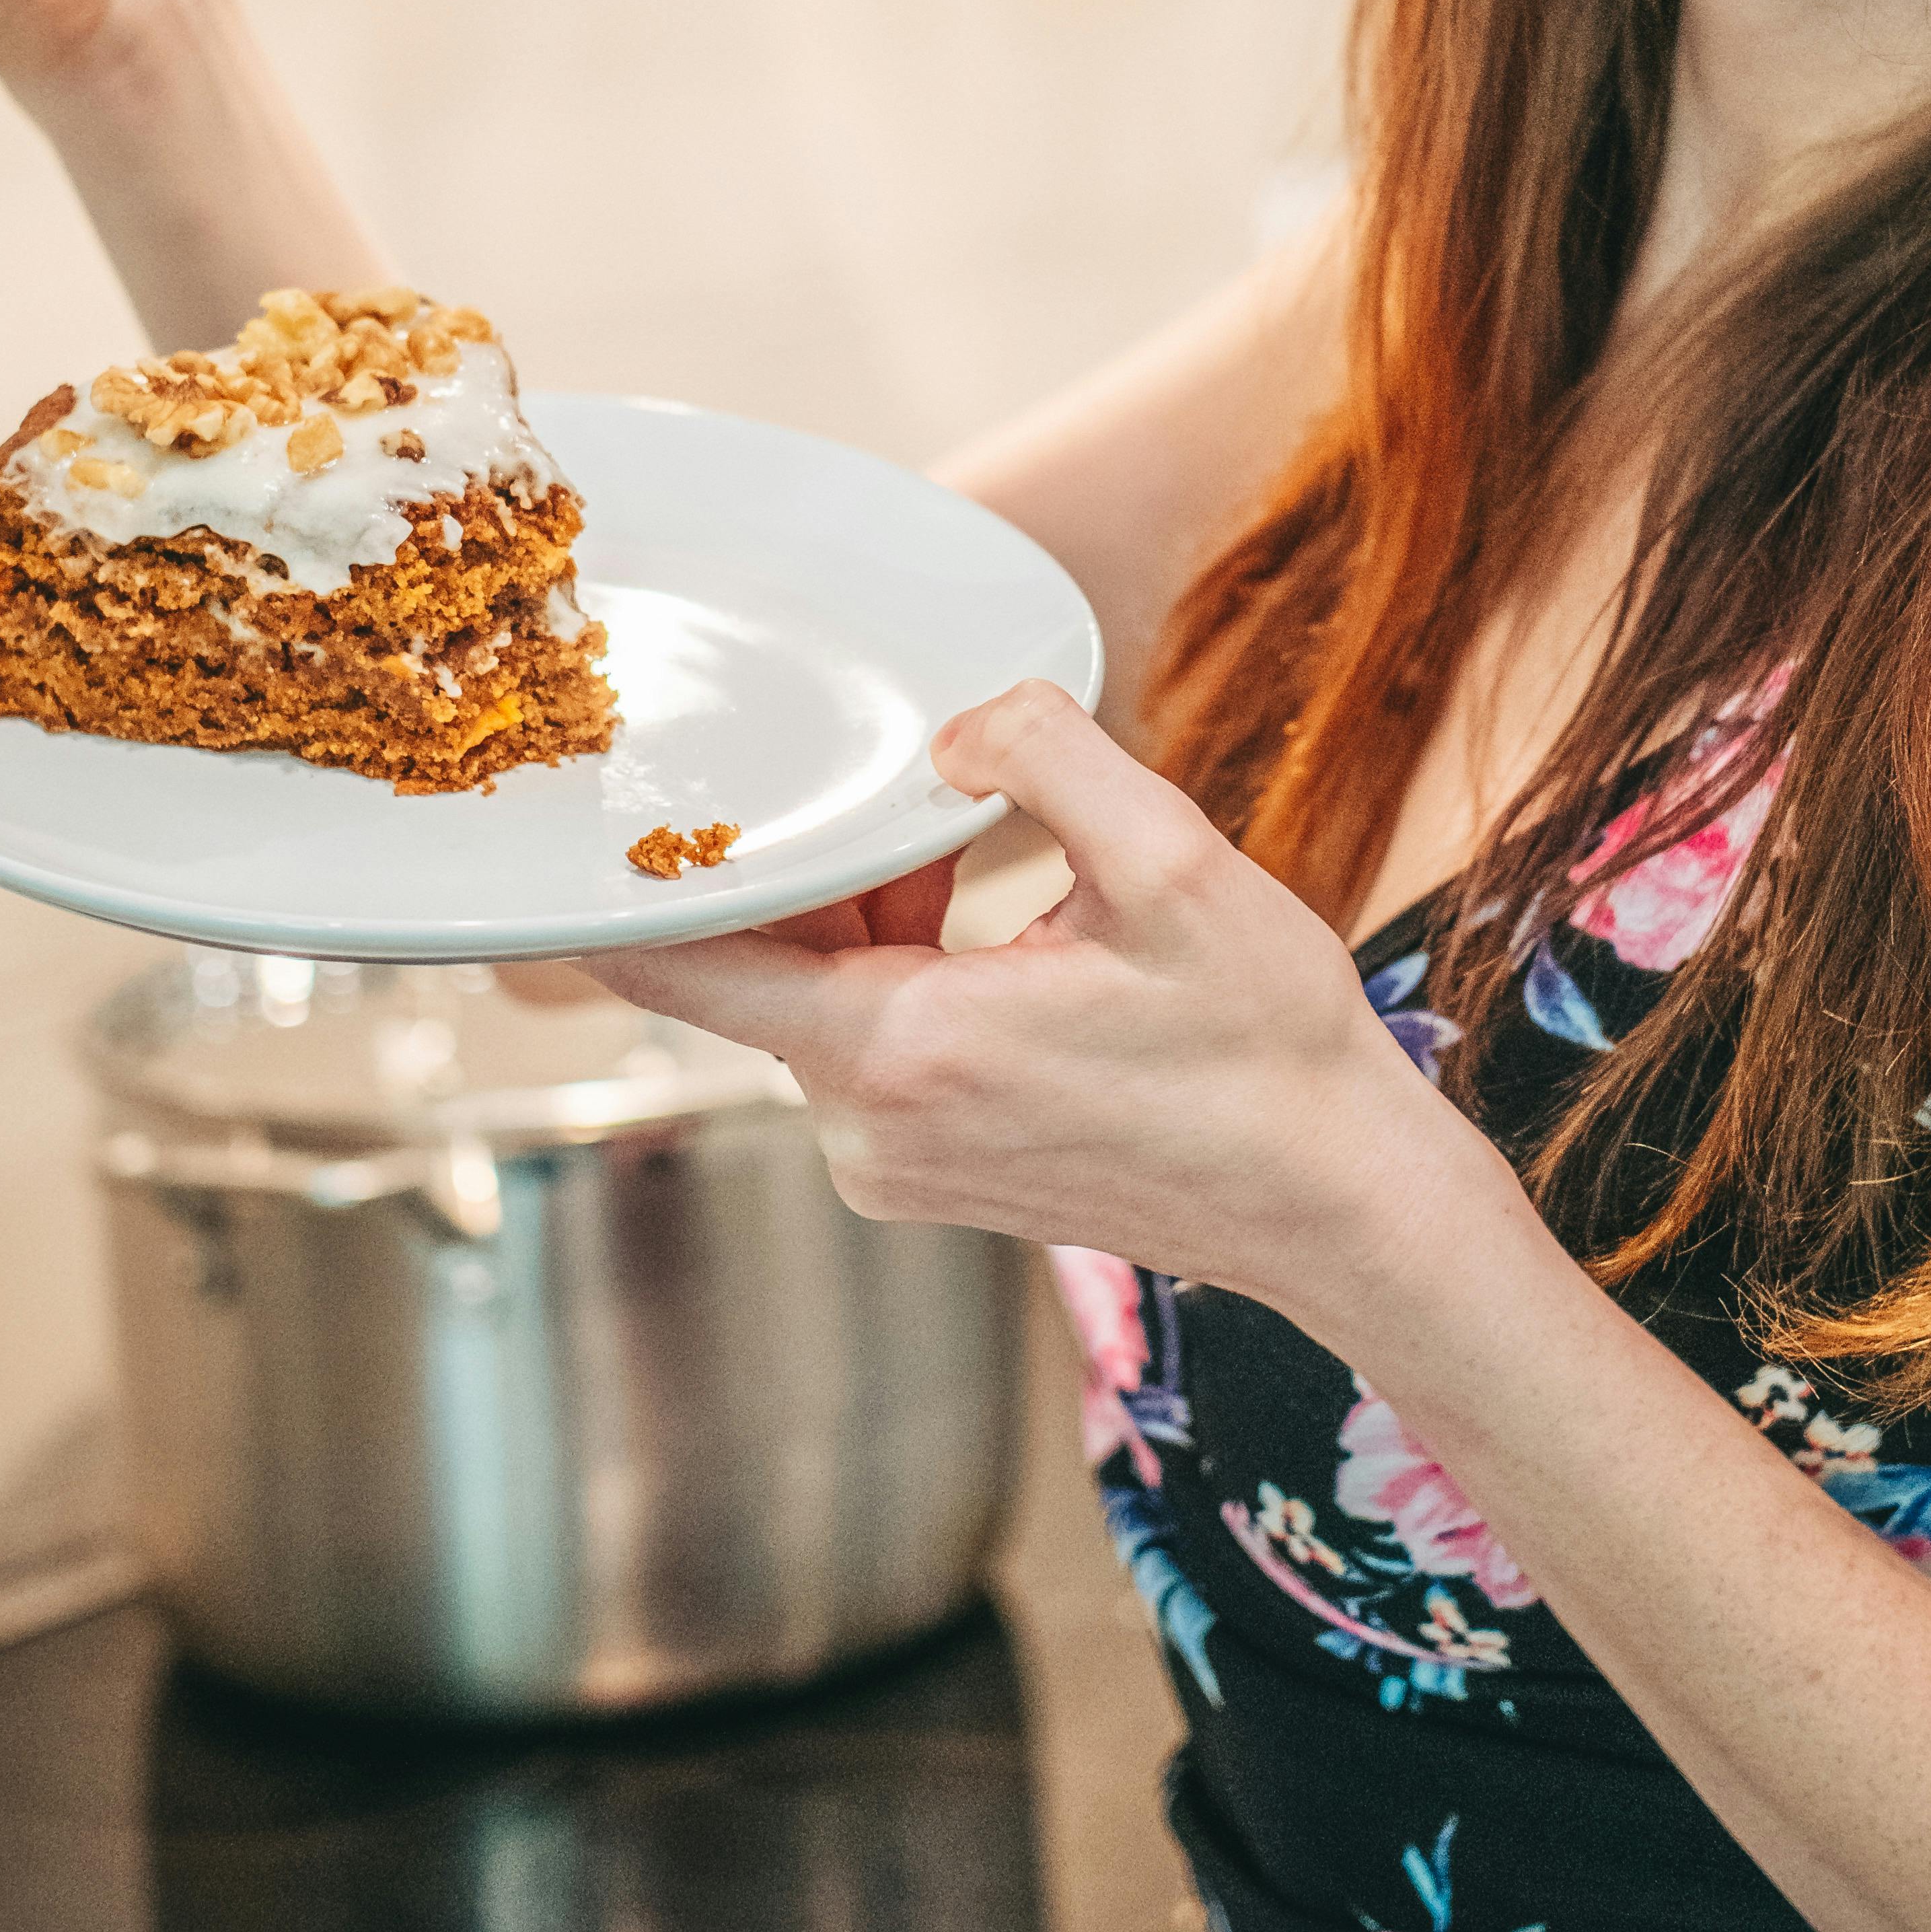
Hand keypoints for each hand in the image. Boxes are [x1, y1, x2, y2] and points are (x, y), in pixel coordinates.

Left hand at [584, 681, 1487, 1327]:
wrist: (1335, 1202)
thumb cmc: (1266, 1046)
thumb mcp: (1173, 863)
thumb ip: (1044, 755)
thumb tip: (956, 729)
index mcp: (900, 1051)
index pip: (675, 969)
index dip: (620, 887)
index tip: (595, 812)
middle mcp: (867, 1127)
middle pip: (756, 971)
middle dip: (812, 869)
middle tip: (906, 791)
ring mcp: (892, 1164)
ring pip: (816, 1003)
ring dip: (869, 916)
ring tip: (971, 853)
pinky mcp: (928, 1174)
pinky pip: (866, 1048)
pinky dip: (902, 975)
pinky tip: (992, 932)